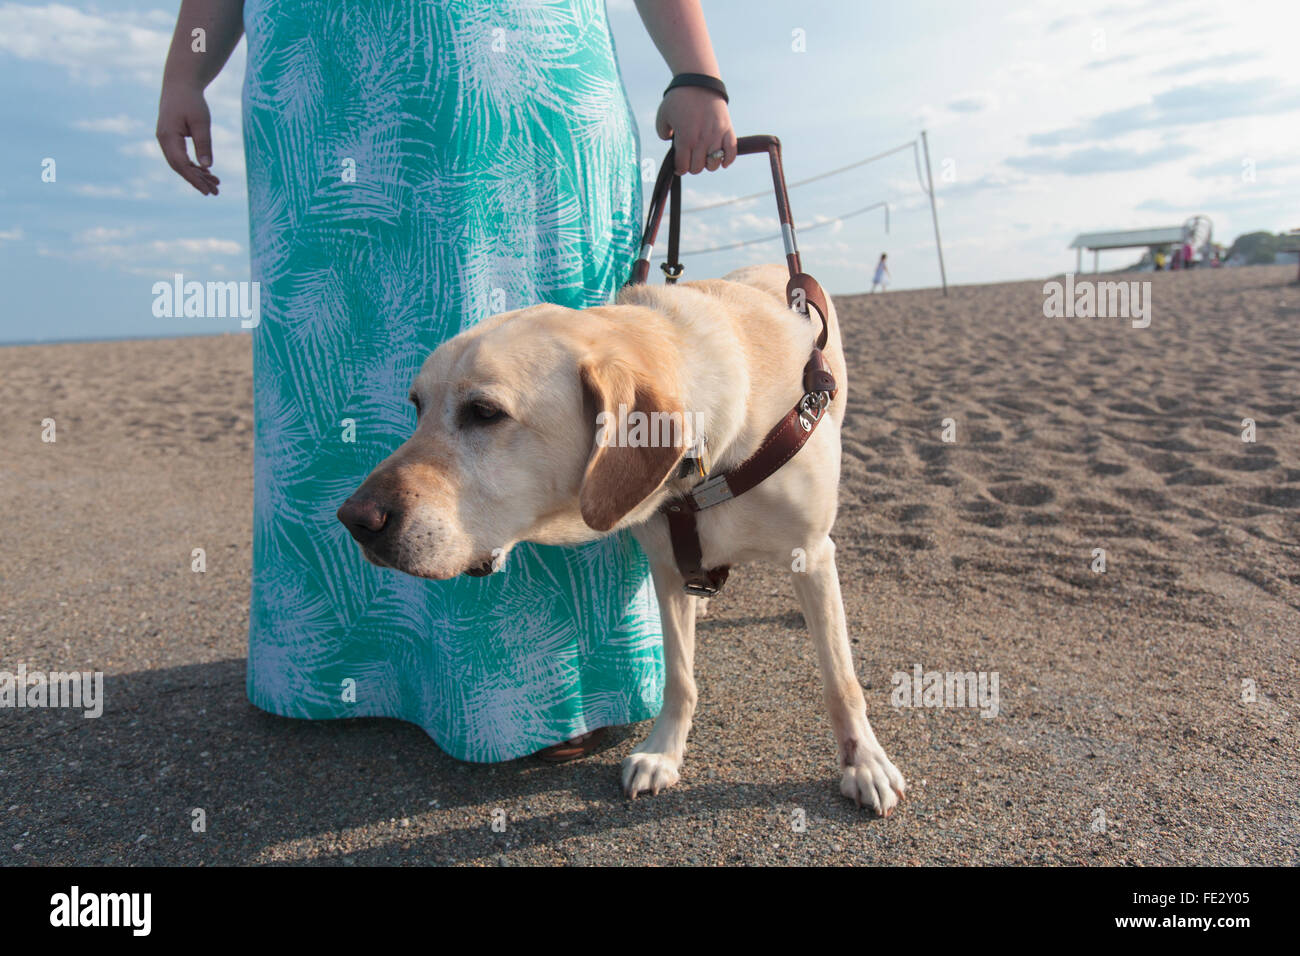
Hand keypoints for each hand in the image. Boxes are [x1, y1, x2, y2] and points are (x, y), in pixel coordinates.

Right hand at [156, 81, 220, 195]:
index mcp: (168, 137)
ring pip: (181, 163)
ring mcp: (166, 140)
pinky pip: (182, 157)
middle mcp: (164, 140)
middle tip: (215, 192)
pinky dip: (194, 165)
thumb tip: (207, 166)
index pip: (180, 164)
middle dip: (197, 180)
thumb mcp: (201, 122)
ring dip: (197, 175)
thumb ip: (203, 143)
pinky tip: (208, 172)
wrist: (180, 84)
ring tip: (216, 185)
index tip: (207, 191)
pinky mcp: (171, 138)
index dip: (194, 179)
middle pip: (180, 167)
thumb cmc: (191, 101)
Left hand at [655, 86, 735, 174]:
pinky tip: (722, 161)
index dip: (680, 168)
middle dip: (692, 165)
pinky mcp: (728, 129)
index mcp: (685, 138)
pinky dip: (727, 159)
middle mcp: (702, 140)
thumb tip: (672, 144)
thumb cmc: (678, 98)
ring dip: (708, 163)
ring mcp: (716, 135)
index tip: (679, 164)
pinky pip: (731, 152)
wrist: (699, 81)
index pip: (683, 166)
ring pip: (714, 164)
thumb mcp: (662, 116)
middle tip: (691, 157)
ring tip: (705, 156)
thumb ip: (663, 134)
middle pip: (698, 168)